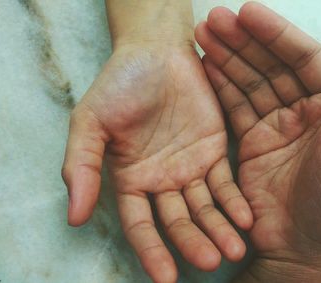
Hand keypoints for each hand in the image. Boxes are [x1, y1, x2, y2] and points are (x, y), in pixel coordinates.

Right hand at [61, 42, 252, 281]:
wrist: (156, 51)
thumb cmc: (119, 85)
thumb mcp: (90, 123)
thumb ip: (81, 167)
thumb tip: (74, 218)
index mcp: (131, 181)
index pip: (140, 225)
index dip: (151, 251)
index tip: (165, 278)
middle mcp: (162, 182)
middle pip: (178, 222)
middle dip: (193, 243)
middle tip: (210, 262)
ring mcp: (190, 169)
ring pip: (206, 208)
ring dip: (219, 229)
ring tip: (234, 249)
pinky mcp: (215, 152)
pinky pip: (226, 183)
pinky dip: (235, 201)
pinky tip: (246, 217)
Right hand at [196, 2, 320, 281]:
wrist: (311, 255)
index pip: (304, 56)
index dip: (276, 33)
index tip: (246, 11)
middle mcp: (308, 111)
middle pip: (273, 65)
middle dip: (244, 40)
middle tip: (213, 17)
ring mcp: (278, 128)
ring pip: (251, 82)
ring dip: (228, 57)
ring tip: (202, 33)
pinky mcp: (253, 147)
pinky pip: (236, 108)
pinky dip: (220, 86)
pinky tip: (205, 65)